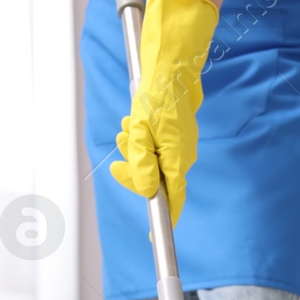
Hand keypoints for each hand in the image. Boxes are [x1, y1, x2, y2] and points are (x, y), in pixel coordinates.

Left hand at [110, 0, 219, 223]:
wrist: (171, 59)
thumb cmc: (157, 91)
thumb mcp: (140, 128)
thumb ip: (140, 161)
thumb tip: (142, 189)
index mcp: (176, 157)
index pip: (171, 199)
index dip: (163, 221)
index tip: (155, 239)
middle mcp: (180, 154)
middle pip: (155, 180)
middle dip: (133, 172)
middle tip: (119, 159)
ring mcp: (178, 143)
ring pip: (150, 161)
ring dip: (133, 151)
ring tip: (126, 130)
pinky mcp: (172, 132)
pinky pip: (152, 146)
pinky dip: (138, 139)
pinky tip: (132, 124)